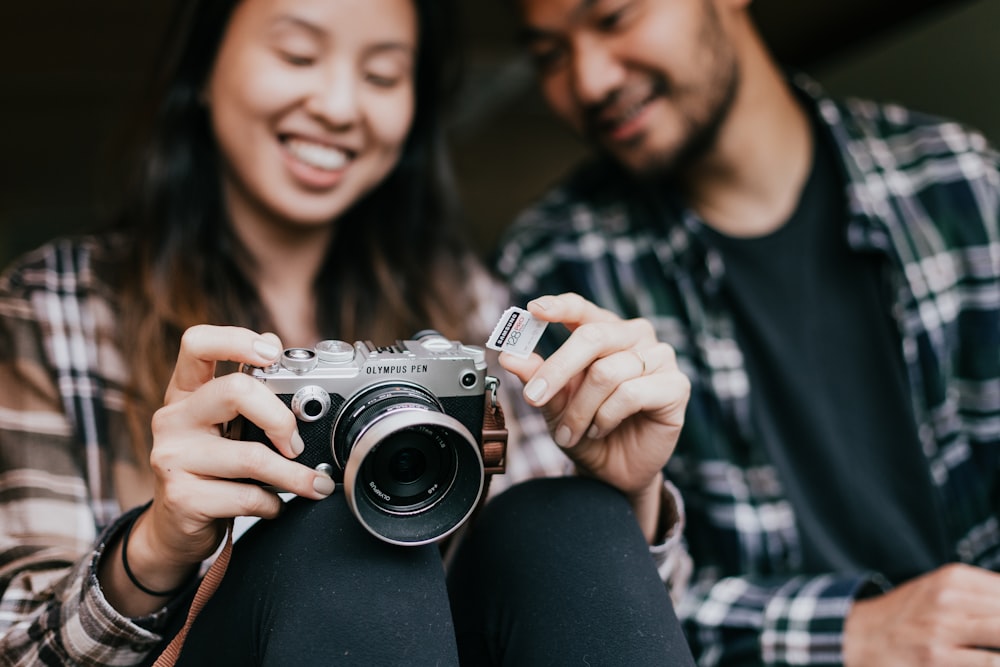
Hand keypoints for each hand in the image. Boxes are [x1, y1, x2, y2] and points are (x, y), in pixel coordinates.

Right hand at [112, 326, 335, 606]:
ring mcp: (173, 458)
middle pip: (235, 391)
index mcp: (186, 392)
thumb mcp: (225, 426)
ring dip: (294, 475)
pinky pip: (247, 496)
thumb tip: (278, 351)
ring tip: (314, 484)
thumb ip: (249, 393)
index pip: (197, 344)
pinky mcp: (182, 497)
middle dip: (281, 417)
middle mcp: (174, 418)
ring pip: (251, 456)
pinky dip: (273, 504)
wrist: (175, 529)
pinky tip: (273, 505)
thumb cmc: (211, 471)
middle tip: (297, 443)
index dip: (238, 340)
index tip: (273, 355)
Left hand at [498, 293, 689, 538]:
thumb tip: (510, 356)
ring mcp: (660, 358)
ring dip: (581, 409)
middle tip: (534, 398)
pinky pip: (631, 393)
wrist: (613, 472)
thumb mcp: (554, 404)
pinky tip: (602, 429)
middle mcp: (634, 337)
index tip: (533, 310)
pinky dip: (606, 416)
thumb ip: (537, 378)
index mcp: (605, 331)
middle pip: (592, 337)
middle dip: (557, 369)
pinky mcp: (675, 386)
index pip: (582, 309)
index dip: (559, 306)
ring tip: (571, 432)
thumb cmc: (586, 429)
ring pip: (607, 372)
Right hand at [844, 563, 999, 665]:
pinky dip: (997, 661)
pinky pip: (990, 663)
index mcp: (953, 578)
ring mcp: (942, 629)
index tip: (999, 618)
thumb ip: (979, 593)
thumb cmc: (905, 616)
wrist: (860, 636)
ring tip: (998, 644)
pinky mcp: (937, 658)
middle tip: (999, 635)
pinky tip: (995, 659)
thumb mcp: (938, 589)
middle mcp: (948, 599)